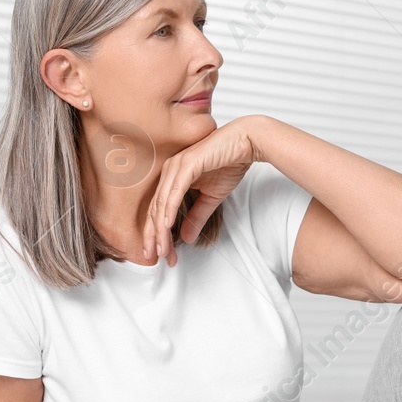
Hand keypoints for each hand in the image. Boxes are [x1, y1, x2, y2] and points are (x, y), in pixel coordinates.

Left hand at [145, 115, 266, 266]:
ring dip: (161, 229)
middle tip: (157, 258)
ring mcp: (176, 166)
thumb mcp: (211, 198)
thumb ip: (197, 217)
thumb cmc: (229, 163)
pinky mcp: (187, 163)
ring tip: (161, 249)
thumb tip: (187, 239)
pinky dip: (169, 209)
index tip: (162, 255)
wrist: (246, 143)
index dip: (159, 235)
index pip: (159, 211)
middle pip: (155, 209)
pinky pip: (174, 190)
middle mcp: (169, 171)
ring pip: (162, 203)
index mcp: (172, 177)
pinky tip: (166, 226)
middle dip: (155, 237)